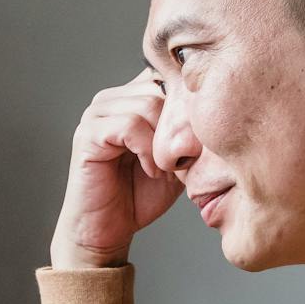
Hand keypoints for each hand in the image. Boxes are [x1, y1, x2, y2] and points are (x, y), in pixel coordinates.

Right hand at [49, 69, 183, 267]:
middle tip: (183, 158)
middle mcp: (112, 99)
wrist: (108, 229)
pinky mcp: (88, 133)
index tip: (199, 135)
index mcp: (131, 98)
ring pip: (148, 104)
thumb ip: (189, 129)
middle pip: (160, 87)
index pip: (165, 74)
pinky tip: (150, 170)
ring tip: (163, 168)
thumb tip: (217, 103)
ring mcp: (96, 113)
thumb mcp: (178, 157)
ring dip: (163, 141)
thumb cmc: (140, 195)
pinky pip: (129, 124)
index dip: (187, 100)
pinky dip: (147, 150)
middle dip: (179, 124)